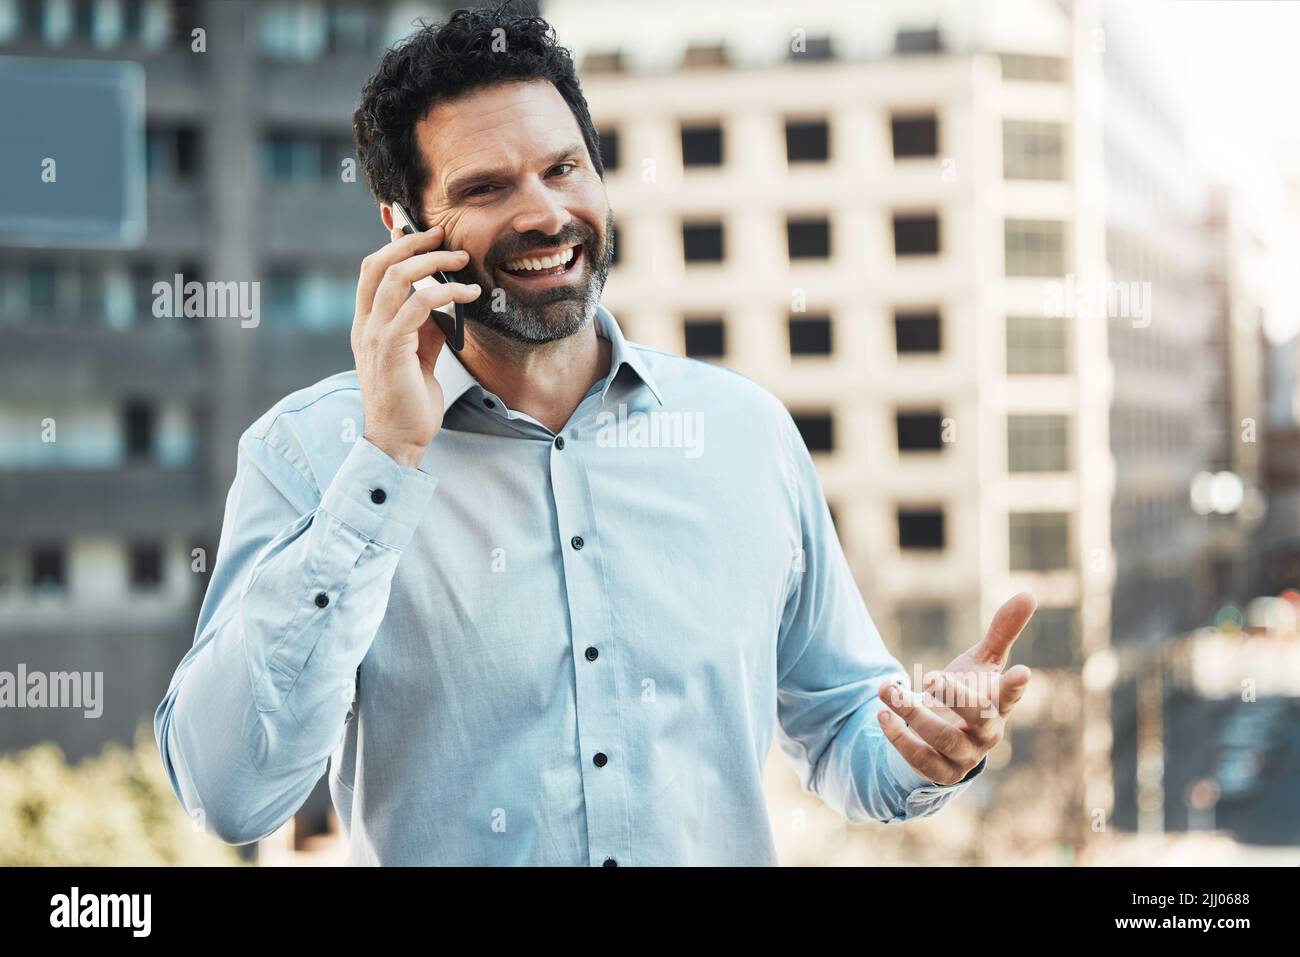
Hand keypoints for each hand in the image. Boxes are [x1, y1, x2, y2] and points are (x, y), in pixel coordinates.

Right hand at [351, 224, 481, 466]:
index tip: (422, 233)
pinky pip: (418, 305)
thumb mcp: (418, 355)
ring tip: (461, 258)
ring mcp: (374, 335)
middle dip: (410, 242)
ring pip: (396, 277)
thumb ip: (425, 327)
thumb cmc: (410, 400)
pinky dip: (446, 293)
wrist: (399, 439)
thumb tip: (446, 303)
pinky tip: (469, 294)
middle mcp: (364, 325)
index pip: (372, 271)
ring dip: (432, 262)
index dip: (394, 246)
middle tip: (443, 234)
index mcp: (366, 324)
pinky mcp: (391, 348)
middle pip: (378, 264)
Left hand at [877, 593, 1035, 784]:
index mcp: (998, 704)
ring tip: (888, 692)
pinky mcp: (940, 772)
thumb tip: (1029, 594)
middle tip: (930, 677)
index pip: (1011, 695)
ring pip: (943, 738)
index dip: (1016, 685)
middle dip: (955, 695)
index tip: (1023, 671)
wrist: (940, 738)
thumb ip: (1001, 632)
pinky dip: (900, 738)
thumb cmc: (966, 694)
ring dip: (913, 714)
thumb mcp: (980, 663)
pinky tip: (882, 716)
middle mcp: (987, 733)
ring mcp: (964, 755)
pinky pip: (921, 760)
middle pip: (979, 717)